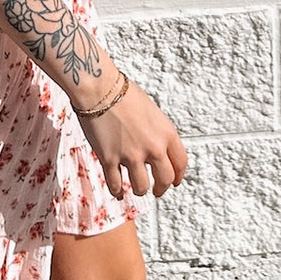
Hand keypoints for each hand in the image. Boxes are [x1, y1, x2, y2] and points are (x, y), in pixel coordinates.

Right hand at [74, 78, 187, 198]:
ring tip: (136, 188)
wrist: (100, 88)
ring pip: (141, 187)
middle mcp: (153, 147)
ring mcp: (131, 155)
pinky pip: (116, 184)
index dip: (178, 176)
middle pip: (165, 179)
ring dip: (139, 190)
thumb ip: (157, 132)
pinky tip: (117, 191)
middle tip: (157, 191)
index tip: (174, 181)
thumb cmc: (123, 93)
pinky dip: (117, 191)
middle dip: (162, 189)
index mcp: (167, 133)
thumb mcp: (152, 112)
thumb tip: (156, 147)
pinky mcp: (110, 159)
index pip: (180, 163)